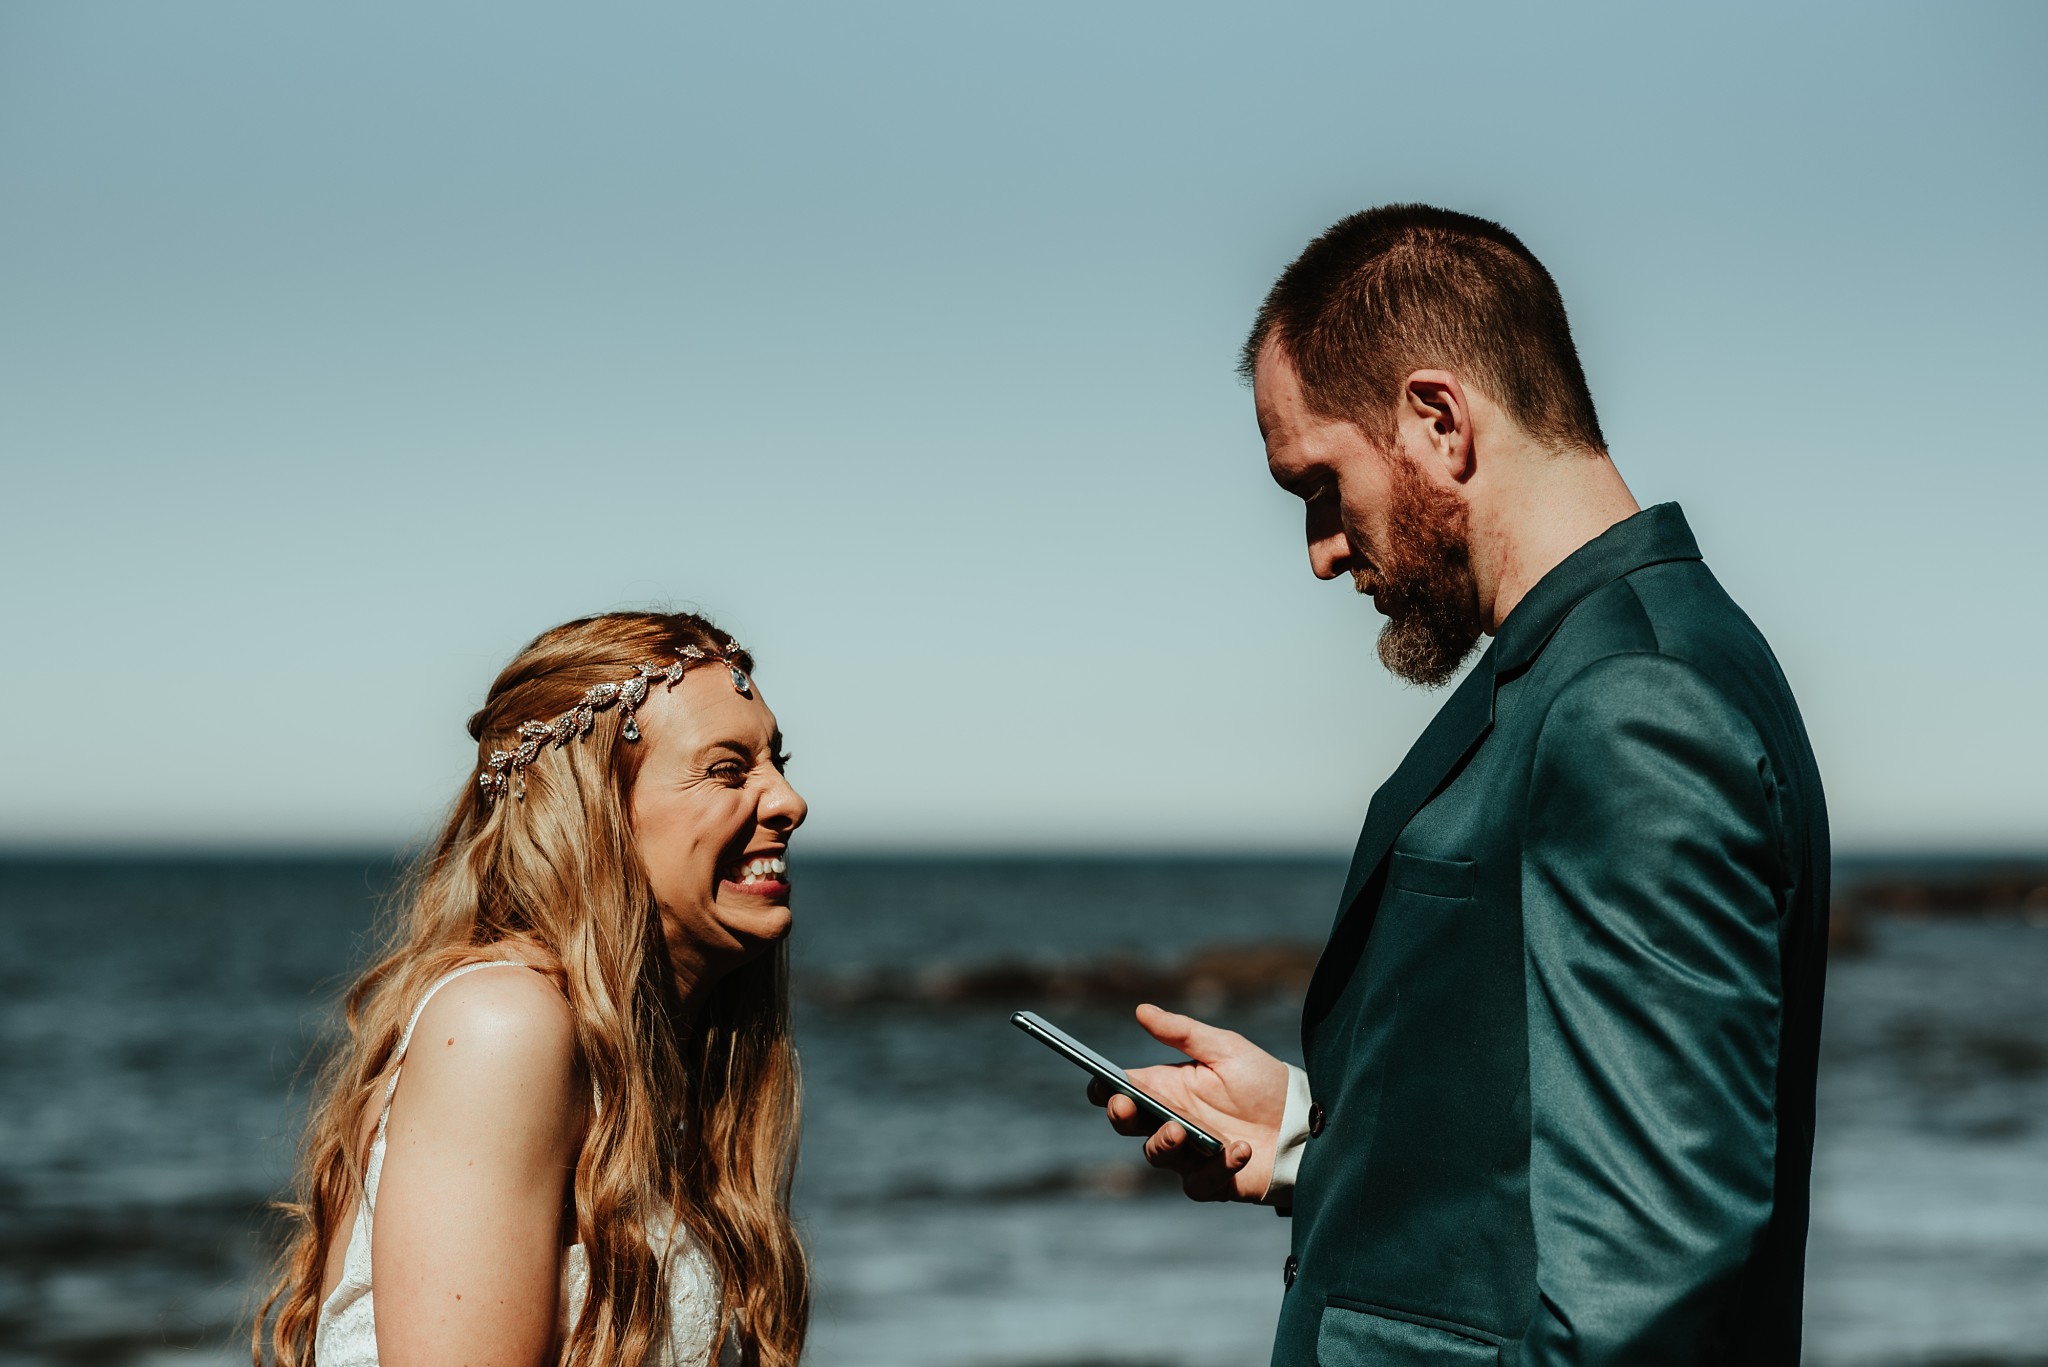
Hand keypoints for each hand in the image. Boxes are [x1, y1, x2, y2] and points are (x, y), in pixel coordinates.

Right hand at [1087, 1003, 1289, 1202]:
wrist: (1304, 1122)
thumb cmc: (1263, 1082)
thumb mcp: (1225, 1049)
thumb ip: (1183, 1033)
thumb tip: (1141, 1010)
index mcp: (1168, 1088)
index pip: (1123, 1090)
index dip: (1105, 1090)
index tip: (1102, 1084)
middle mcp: (1172, 1121)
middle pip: (1130, 1125)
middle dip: (1122, 1116)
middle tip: (1126, 1106)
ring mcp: (1189, 1154)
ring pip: (1157, 1155)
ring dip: (1164, 1143)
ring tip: (1182, 1131)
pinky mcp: (1212, 1181)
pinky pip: (1200, 1182)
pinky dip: (1216, 1168)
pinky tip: (1240, 1151)